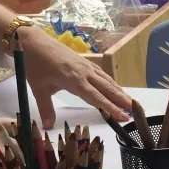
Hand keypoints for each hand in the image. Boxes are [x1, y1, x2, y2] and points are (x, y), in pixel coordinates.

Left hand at [17, 26, 131, 128]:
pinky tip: (114, 87)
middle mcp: (84, 72)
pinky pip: (101, 73)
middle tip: (136, 111)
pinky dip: (111, 82)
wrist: (32, 41)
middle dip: (122, 100)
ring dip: (119, 91)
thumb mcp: (38, 89)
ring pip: (107, 80)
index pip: (97, 98)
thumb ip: (46, 108)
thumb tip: (48, 126)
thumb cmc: (35, 64)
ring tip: (130, 102)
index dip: (111, 108)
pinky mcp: (83, 61)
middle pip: (108, 88)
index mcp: (74, 80)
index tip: (124, 117)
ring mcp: (85, 65)